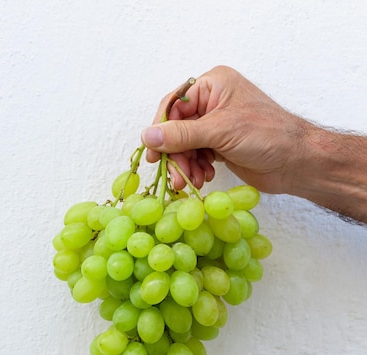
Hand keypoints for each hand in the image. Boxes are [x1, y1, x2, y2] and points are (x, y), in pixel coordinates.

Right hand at [141, 65, 307, 193]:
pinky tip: (203, 178)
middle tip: (175, 177)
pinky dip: (196, 169)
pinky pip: (196, 156)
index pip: (174, 105)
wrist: (295, 162)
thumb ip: (182, 135)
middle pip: (177, 128)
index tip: (154, 154)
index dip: (161, 130)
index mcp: (212, 85)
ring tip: (191, 182)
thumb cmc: (267, 135)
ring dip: (185, 165)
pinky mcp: (219, 145)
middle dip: (175, 154)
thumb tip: (148, 136)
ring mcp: (216, 125)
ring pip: (185, 145)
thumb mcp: (220, 131)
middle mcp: (212, 102)